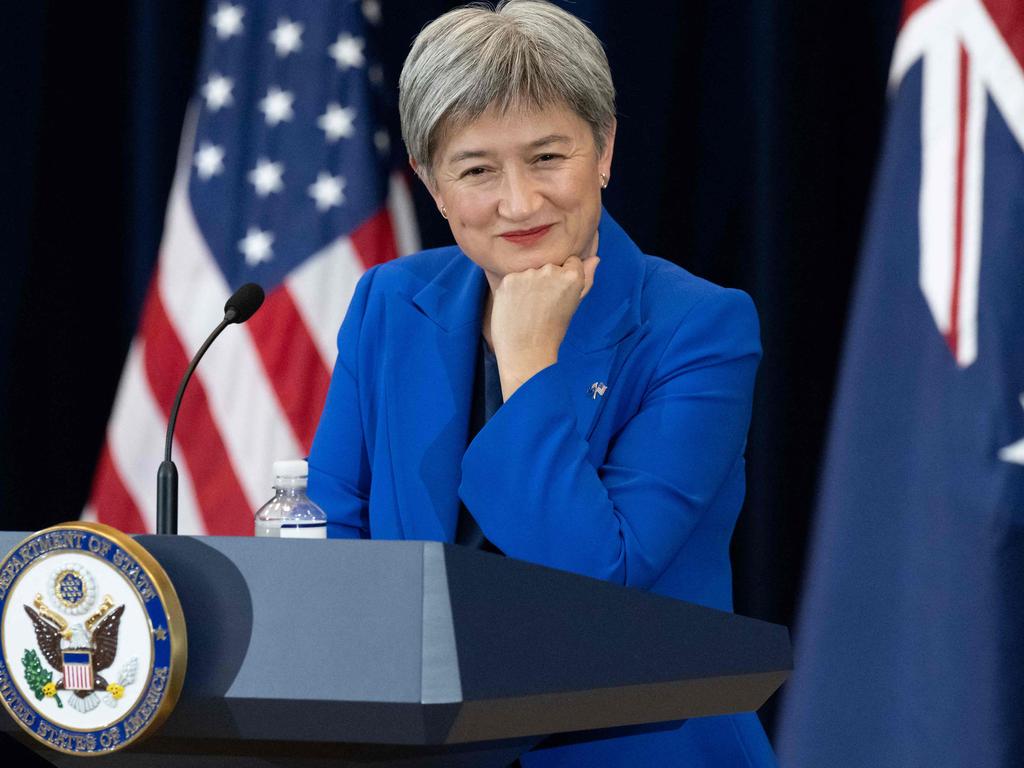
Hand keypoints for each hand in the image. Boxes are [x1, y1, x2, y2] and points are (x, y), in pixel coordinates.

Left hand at [487, 255, 599, 399]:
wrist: (525, 350)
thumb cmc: (552, 330)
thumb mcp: (574, 304)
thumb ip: (587, 278)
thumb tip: (595, 258)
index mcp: (572, 276)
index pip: (571, 261)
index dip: (564, 278)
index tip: (558, 295)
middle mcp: (550, 270)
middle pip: (549, 265)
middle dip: (546, 280)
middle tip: (542, 305)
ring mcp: (528, 274)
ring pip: (530, 271)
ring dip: (528, 284)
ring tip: (528, 308)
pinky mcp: (509, 279)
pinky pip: (513, 278)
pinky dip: (513, 289)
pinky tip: (516, 306)